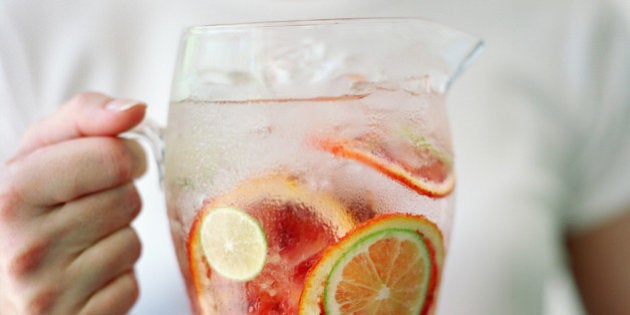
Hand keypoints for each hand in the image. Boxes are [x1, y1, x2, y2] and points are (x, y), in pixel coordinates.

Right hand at [0, 92, 146, 313]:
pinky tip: (83, 276)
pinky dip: (116, 278)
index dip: (125, 156)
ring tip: (78, 244)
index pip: (114, 158)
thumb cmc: (26, 212)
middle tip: (82, 210)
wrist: (2, 283)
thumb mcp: (38, 153)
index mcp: (11, 194)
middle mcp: (25, 247)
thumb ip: (83, 118)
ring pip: (133, 243)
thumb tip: (134, 109)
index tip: (111, 164)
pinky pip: (131, 286)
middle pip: (129, 199)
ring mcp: (48, 294)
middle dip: (116, 199)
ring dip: (117, 239)